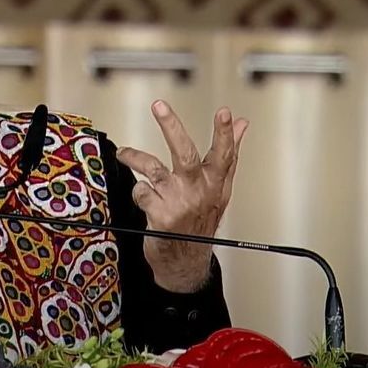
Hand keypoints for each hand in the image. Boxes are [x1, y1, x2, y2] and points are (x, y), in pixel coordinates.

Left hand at [116, 100, 247, 292]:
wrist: (184, 262)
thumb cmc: (200, 220)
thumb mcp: (219, 188)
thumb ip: (229, 153)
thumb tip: (243, 123)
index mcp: (216, 183)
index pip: (224, 155)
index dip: (226, 134)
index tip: (225, 113)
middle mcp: (198, 191)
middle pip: (185, 154)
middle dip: (172, 126)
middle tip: (159, 105)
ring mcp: (179, 203)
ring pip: (152, 168)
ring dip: (134, 157)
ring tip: (124, 153)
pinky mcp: (160, 216)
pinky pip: (141, 191)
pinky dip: (139, 192)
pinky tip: (145, 198)